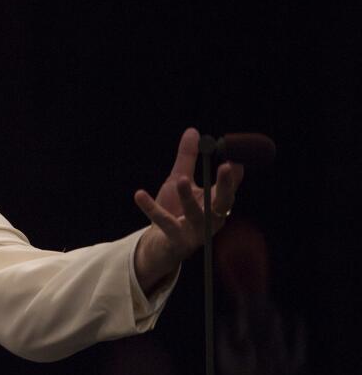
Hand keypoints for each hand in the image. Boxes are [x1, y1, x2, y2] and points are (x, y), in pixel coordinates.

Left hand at [132, 127, 243, 293]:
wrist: (160, 242)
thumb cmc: (175, 209)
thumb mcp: (179, 180)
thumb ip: (187, 158)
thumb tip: (192, 131)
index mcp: (215, 205)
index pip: (230, 188)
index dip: (234, 175)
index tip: (236, 158)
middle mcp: (210, 219)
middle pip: (222, 203)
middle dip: (227, 186)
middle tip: (225, 166)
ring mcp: (194, 231)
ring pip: (196, 214)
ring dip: (189, 197)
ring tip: (181, 179)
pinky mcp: (175, 239)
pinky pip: (163, 222)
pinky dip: (151, 208)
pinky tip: (138, 193)